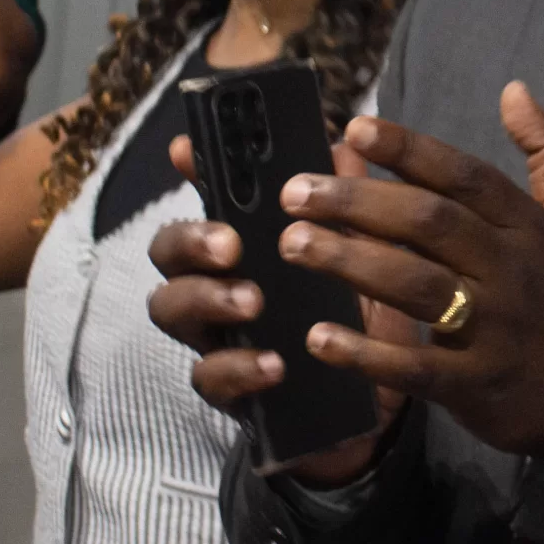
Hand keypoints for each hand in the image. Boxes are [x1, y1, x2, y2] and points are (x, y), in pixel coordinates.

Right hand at [149, 136, 423, 485]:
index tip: (187, 149)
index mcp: (244, 243)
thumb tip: (350, 145)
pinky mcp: (228, 389)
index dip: (192, 170)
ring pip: (170, 308)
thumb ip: (348, 207)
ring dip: (207, 299)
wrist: (375, 398)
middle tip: (231, 243)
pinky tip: (274, 364)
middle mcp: (214, 282)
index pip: (208, 197)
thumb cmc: (355, 312)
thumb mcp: (362, 257)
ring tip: (251, 302)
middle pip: (168, 251)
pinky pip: (210, 378)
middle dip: (190, 240)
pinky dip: (239, 368)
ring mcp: (213, 334)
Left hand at [160, 81, 543, 458]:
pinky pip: (416, 367)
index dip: (410, 150)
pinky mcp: (475, 384)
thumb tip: (515, 89)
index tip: (355, 129)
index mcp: (530, 227)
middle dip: (359, 203)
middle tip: (296, 192)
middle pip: (430, 224)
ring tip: (292, 244)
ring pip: (417, 286)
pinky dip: (367, 353)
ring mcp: (494, 329)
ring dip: (351, 262)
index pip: (465, 177)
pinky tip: (318, 337)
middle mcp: (512, 270)